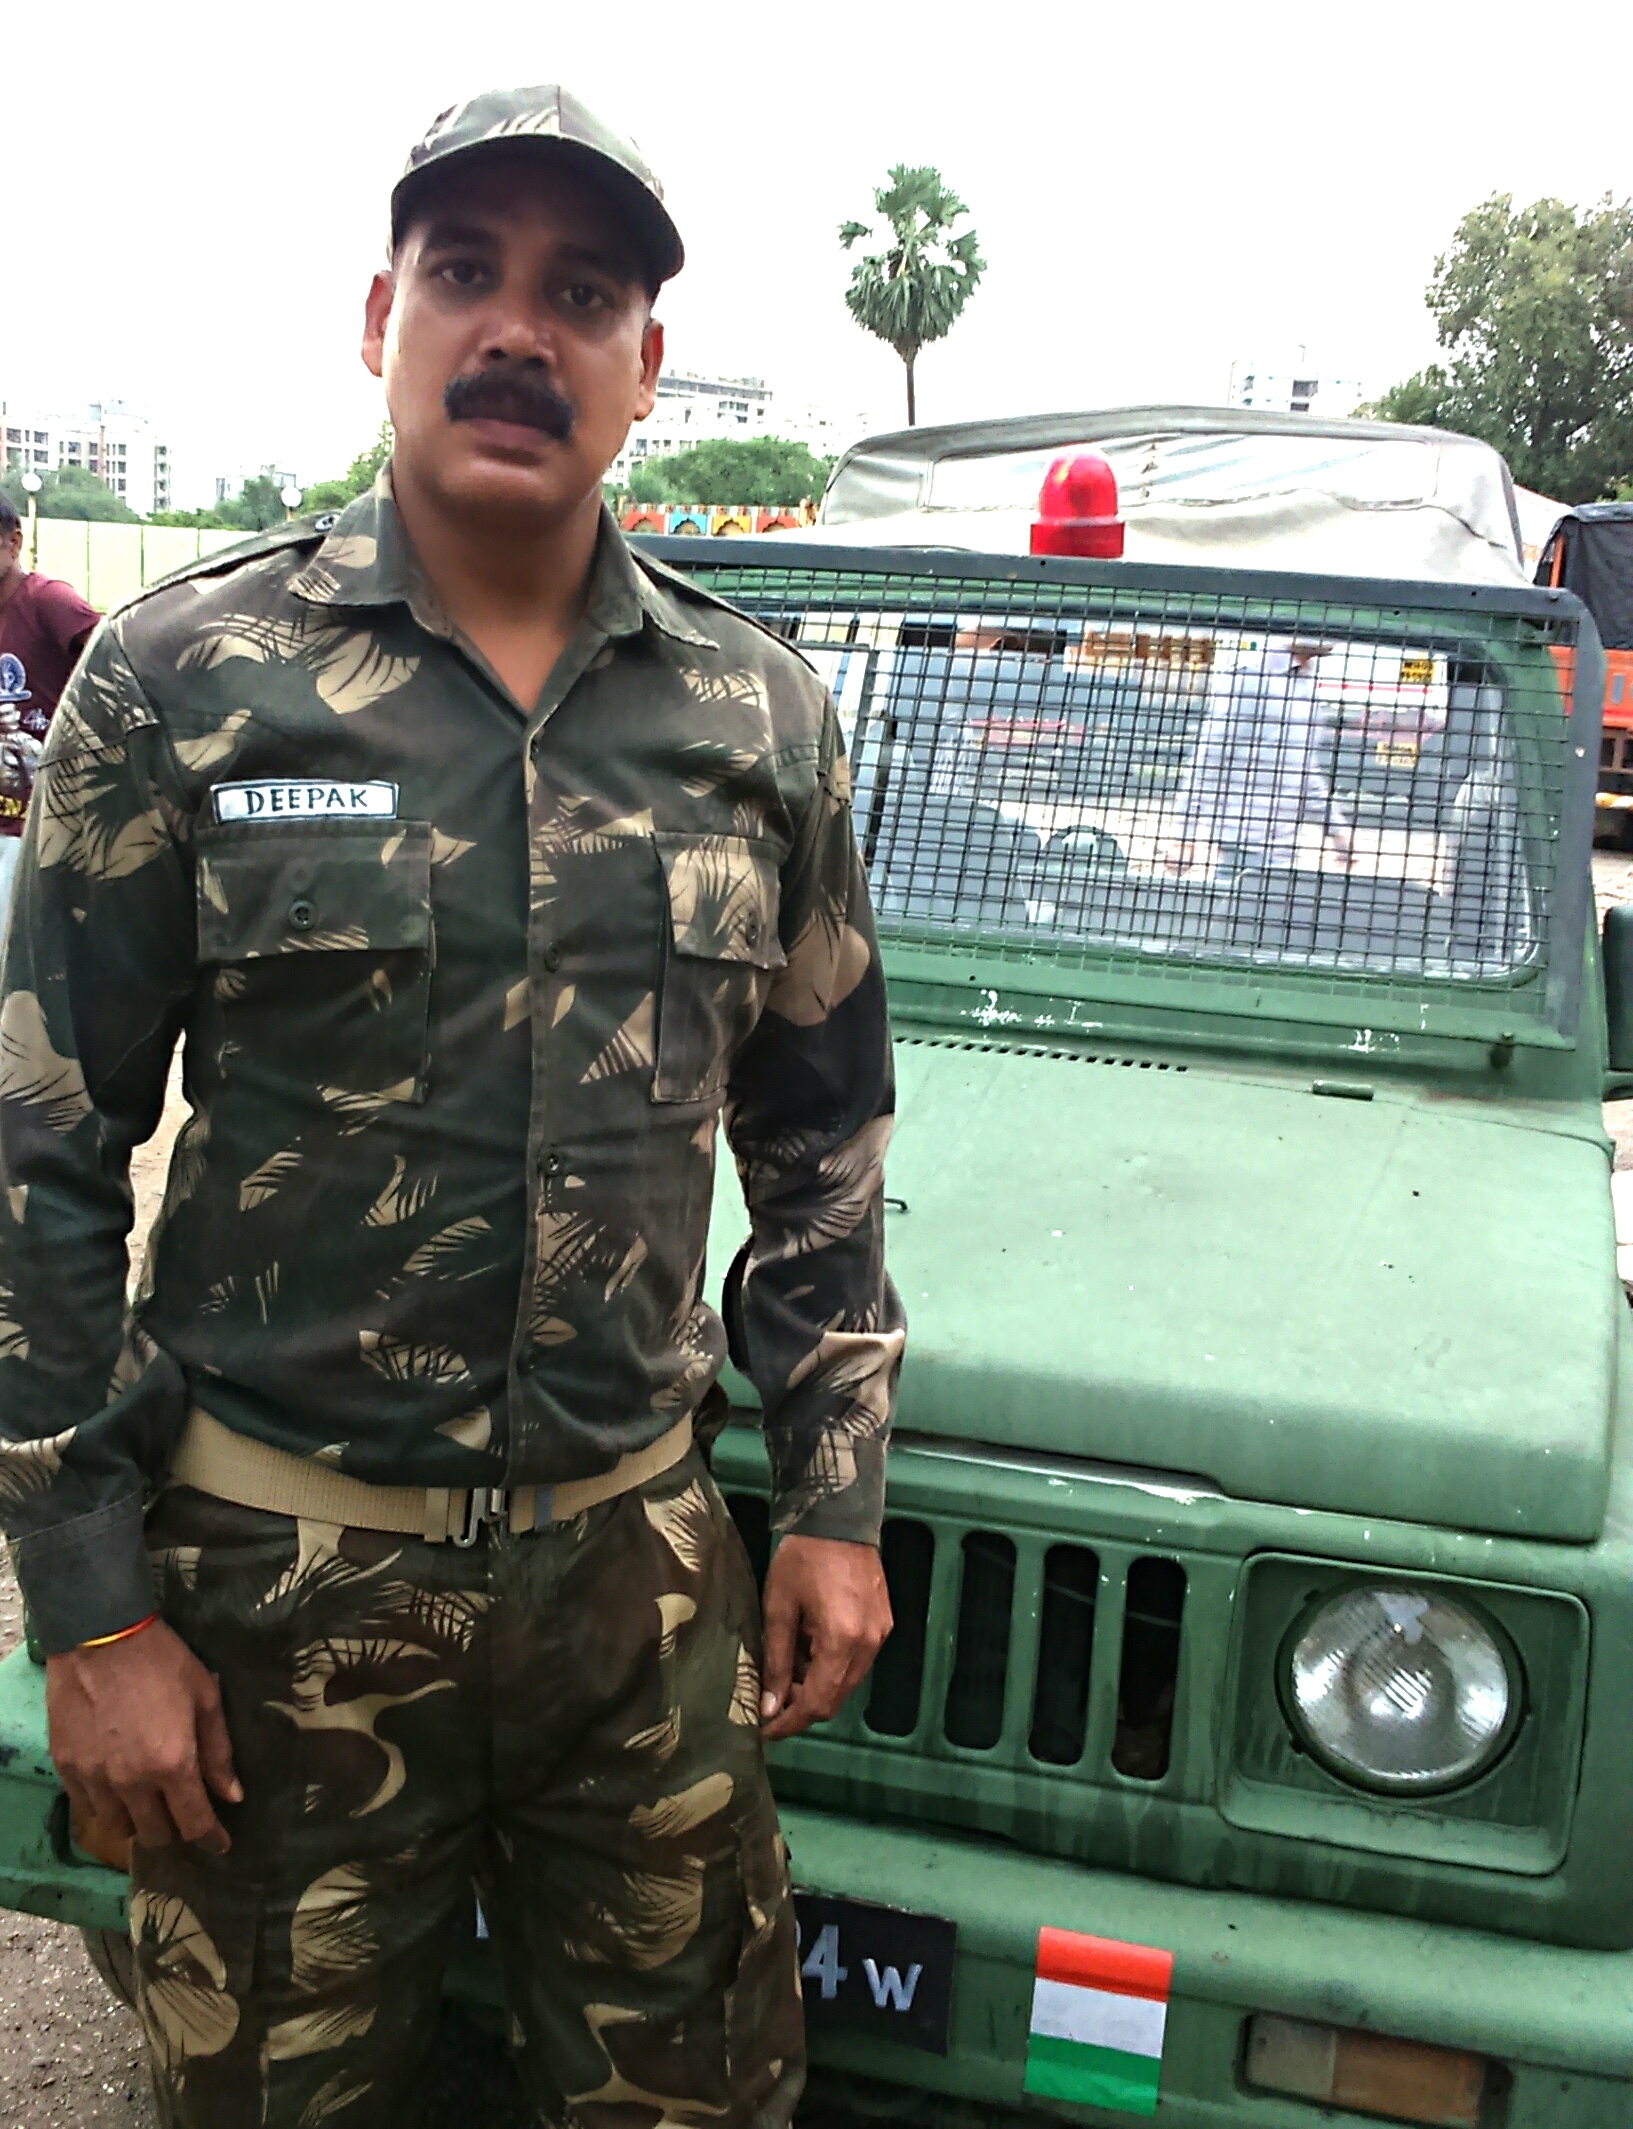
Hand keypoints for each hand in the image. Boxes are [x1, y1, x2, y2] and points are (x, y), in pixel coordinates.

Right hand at [46, 1622, 241, 1855]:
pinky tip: (115, 1788)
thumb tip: (232, 1795)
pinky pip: (86, 1808)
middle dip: (174, 1832)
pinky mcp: (67, 1768)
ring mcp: (95, 1778)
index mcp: (172, 1764)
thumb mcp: (204, 1697)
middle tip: (182, 1814)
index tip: (220, 1844)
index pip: (193, 1824)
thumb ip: (218, 1751)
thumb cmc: (162, 1661)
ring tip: (147, 1800)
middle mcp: (131, 1782)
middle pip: (154, 1835)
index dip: (211, 1839)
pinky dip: (105, 1806)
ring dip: (137, 1820)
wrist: (100, 1636)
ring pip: (117, 1827)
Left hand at [760, 1535, 891, 1742]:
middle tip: (770, 1700)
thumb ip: (775, 1661)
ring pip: (847, 1683)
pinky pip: (857, 1662)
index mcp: (841, 1640)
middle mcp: (868, 1644)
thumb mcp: (778, 1609)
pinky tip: (809, 1650)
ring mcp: (881, 1635)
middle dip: (801, 1707)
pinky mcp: (884, 1625)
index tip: (765, 1731)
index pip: (816, 1703)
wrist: (839, 1519)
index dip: (789, 1723)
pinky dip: (832, 1667)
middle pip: (835, 1699)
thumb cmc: (802, 1559)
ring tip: (786, 1669)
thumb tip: (769, 1706)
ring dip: (816, 1686)